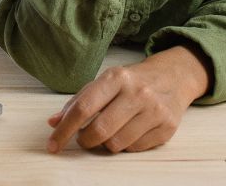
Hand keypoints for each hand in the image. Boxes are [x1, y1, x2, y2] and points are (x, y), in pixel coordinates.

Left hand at [45, 46, 209, 153]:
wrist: (173, 76)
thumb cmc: (131, 81)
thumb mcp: (105, 82)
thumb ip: (78, 101)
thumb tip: (53, 122)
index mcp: (116, 77)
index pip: (84, 108)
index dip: (64, 129)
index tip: (52, 145)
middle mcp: (137, 92)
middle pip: (100, 130)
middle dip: (85, 140)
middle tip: (84, 138)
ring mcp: (154, 110)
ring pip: (117, 144)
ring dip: (106, 144)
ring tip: (109, 131)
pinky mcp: (167, 127)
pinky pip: (135, 149)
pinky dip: (126, 145)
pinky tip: (128, 132)